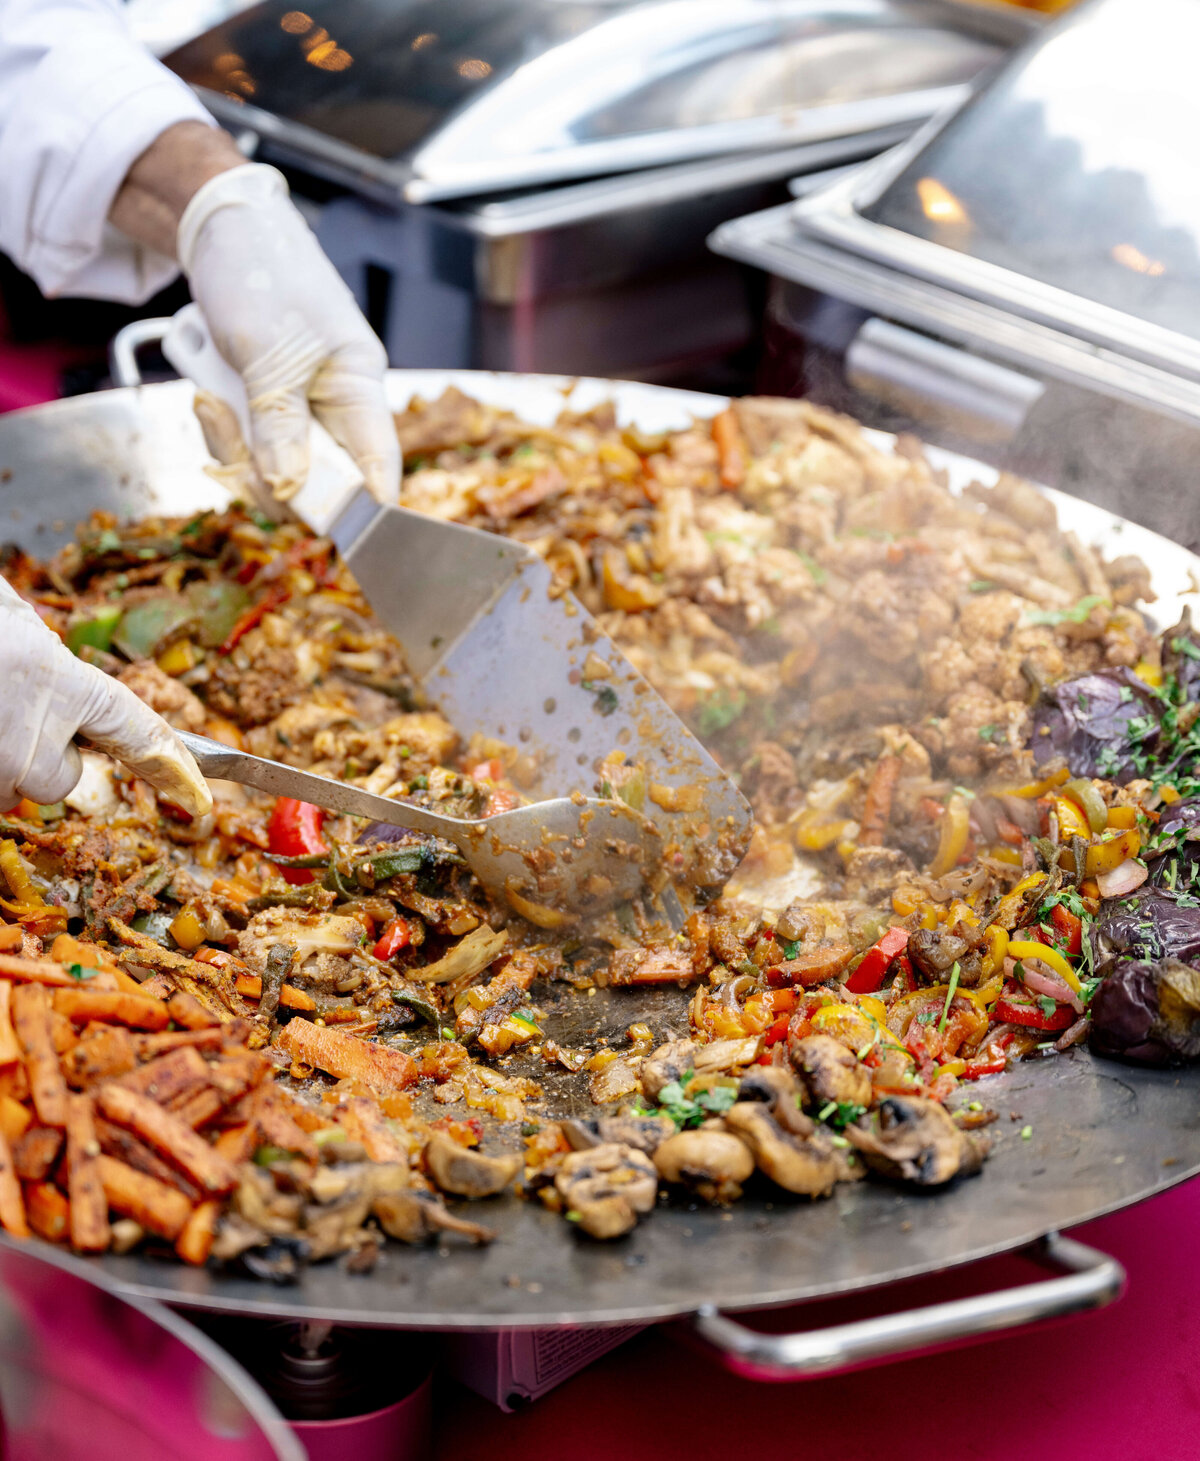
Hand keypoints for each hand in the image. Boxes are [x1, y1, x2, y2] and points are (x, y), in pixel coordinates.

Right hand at [0, 582, 211, 818]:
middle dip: (37, 755)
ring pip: (11, 789)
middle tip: (2, 708)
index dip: (168, 764)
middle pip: (57, 780)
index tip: (198, 794)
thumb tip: (67, 680)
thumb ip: (48, 663)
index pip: (135, 730)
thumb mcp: (12, 620)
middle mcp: (31, 731)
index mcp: (58, 680)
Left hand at [178, 163, 398, 506]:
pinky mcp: (263, 403)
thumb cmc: (261, 272)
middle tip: (229, 440)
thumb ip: (281, 426)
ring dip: (233, 445)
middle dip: (268, 472)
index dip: (365, 507)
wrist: (218, 226)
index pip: (378, 466)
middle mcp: (334, 403)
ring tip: (208, 396)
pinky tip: (204, 391)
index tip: (343, 539)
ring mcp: (297, 405)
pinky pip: (246, 443)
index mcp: (359, 386)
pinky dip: (220, 428)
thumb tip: (290, 488)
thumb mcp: (269, 355)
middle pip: (317, 479)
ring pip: (273, 465)